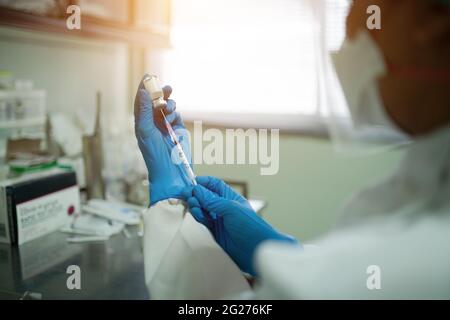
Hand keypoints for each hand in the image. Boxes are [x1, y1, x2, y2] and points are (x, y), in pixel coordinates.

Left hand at [134, 74, 192, 204]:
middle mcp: (153, 123)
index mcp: (141, 123)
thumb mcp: (146, 131)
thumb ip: (145, 111)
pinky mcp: (179, 130)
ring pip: (169, 107)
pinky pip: (177, 116)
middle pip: (156, 102)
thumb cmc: (154, 155)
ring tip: (170, 108)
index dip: (145, 88)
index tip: (149, 77)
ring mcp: (167, 126)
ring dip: (170, 104)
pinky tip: (174, 120)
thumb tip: (144, 92)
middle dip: (161, 93)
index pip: (142, 101)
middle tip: (166, 88)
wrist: (171, 172)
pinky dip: (176, 115)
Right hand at [182, 177, 298, 275]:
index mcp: (231, 198)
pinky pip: (202, 223)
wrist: (256, 251)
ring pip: (202, 210)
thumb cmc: (250, 226)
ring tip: (192, 204)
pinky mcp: (214, 233)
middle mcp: (224, 208)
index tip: (191, 181)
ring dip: (196, 206)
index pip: (215, 185)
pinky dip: (197, 217)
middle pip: (206, 197)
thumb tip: (196, 190)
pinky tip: (195, 213)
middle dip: (195, 194)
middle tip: (186, 194)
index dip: (203, 182)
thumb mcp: (230, 208)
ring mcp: (219, 221)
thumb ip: (212, 200)